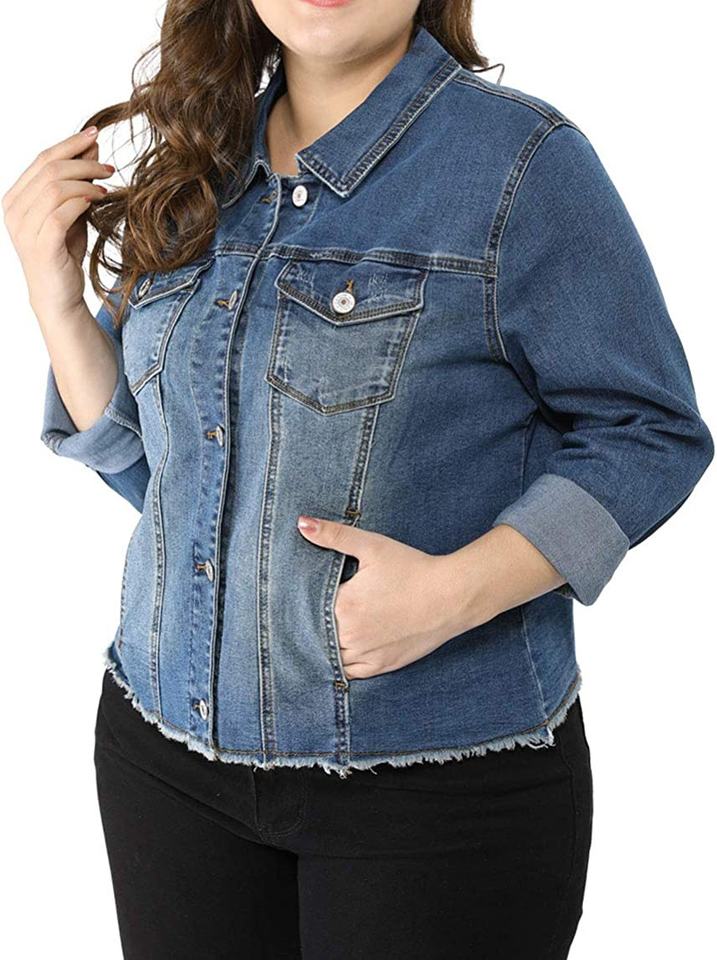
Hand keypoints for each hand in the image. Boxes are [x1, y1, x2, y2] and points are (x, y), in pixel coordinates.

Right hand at [2, 125, 113, 320]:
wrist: (58, 295)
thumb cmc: (63, 253)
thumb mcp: (72, 212)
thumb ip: (77, 183)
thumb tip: (93, 149)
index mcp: (16, 198)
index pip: (42, 159)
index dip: (69, 144)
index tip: (95, 134)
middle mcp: (15, 210)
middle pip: (49, 168)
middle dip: (83, 161)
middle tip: (108, 166)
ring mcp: (25, 228)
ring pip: (55, 187)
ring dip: (86, 180)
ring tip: (107, 185)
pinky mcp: (41, 244)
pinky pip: (62, 212)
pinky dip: (83, 200)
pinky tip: (98, 199)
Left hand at [296, 515, 482, 679]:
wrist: (451, 596)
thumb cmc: (412, 568)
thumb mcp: (372, 546)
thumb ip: (334, 535)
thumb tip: (301, 523)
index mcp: (343, 606)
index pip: (309, 608)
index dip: (306, 602)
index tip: (301, 597)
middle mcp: (351, 635)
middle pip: (317, 635)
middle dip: (313, 624)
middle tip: (309, 615)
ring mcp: (367, 654)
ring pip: (331, 657)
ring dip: (325, 647)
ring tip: (323, 633)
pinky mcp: (382, 666)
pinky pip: (351, 673)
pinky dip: (343, 664)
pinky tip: (341, 651)